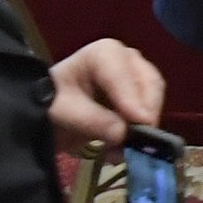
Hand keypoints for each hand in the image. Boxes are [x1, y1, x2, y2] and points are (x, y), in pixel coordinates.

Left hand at [46, 38, 162, 153]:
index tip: (140, 124)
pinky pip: (150, 111)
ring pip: (154, 98)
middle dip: (145, 113)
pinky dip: (142, 131)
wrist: (48, 109)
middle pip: (149, 83)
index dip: (133, 101)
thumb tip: (124, 134)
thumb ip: (93, 120)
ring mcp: (136, 75)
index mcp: (105, 53)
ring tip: (126, 149)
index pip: (124, 77)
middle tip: (140, 141)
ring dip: (145, 125)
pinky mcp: (140, 94)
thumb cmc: (51, 103)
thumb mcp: (64, 112)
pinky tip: (126, 148)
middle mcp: (127, 59)